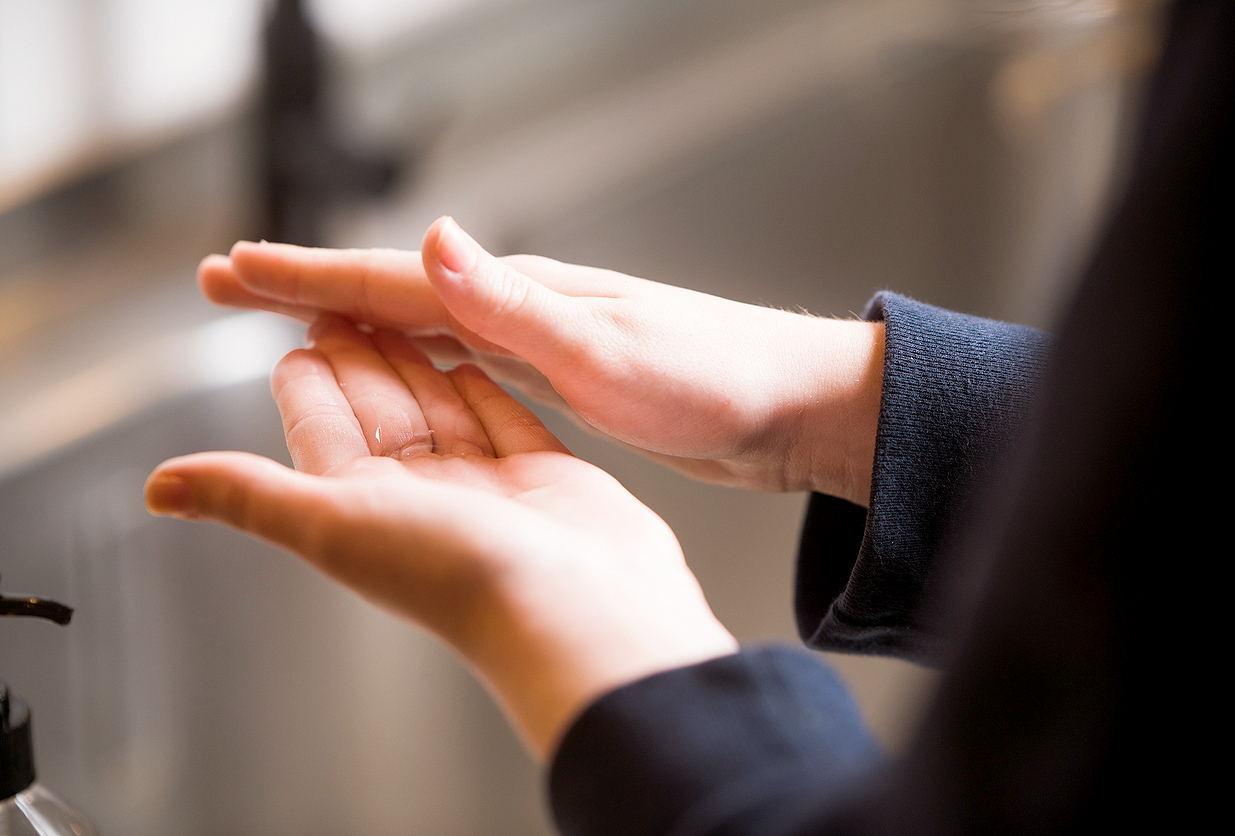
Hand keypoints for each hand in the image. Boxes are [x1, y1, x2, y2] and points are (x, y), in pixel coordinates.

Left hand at [144, 315, 736, 757]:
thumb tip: (160, 487)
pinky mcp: (542, 478)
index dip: (307, 382)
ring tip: (400, 316)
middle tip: (342, 305)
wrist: (577, 607)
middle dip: (360, 357)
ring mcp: (486, 488)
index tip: (291, 334)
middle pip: (381, 412)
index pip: (326, 430)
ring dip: (417, 363)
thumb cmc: (458, 574)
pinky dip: (486, 390)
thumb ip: (250, 494)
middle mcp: (423, 499)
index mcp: (367, 506)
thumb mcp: (333, 523)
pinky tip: (475, 362)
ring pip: (440, 410)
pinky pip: (506, 421)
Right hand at [199, 218, 883, 503]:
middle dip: (307, 288)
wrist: (788, 404)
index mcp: (523, 296)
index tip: (232, 269)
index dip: (305, 276)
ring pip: (424, 322)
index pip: (391, 279)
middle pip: (392, 290)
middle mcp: (524, 304)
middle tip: (231, 282)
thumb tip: (431, 241)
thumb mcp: (609, 352)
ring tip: (296, 321)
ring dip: (353, 320)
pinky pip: (464, 356)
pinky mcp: (564, 372)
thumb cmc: (716, 381)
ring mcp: (543, 335)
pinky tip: (407, 364)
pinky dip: (416, 354)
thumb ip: (517, 308)